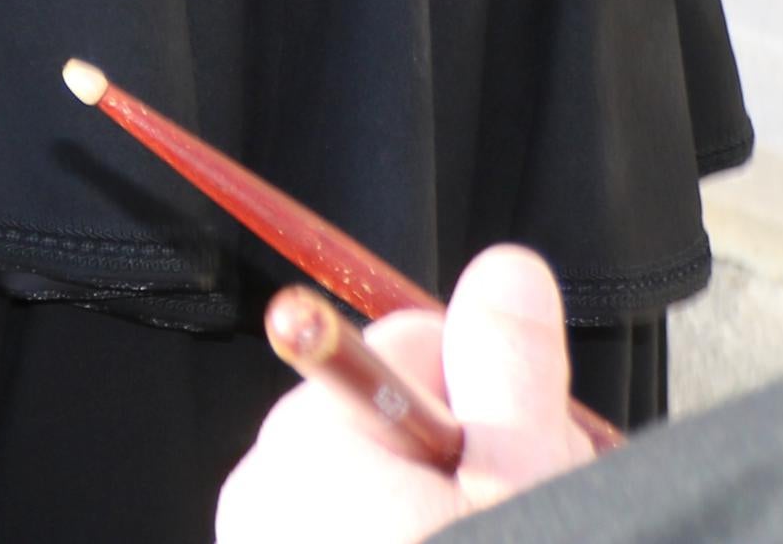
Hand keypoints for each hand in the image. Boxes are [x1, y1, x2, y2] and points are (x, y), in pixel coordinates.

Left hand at [217, 247, 597, 542]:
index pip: (409, 346)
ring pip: (378, 480)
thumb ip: (511, 369)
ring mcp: (262, 542)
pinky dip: (404, 536)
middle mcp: (264, 486)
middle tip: (519, 513)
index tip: (521, 454)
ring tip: (497, 537)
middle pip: (392, 413)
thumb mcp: (521, 483)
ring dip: (442, 504)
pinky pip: (350, 531)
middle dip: (466, 455)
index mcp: (309, 440)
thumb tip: (506, 267)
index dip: (488, 396)